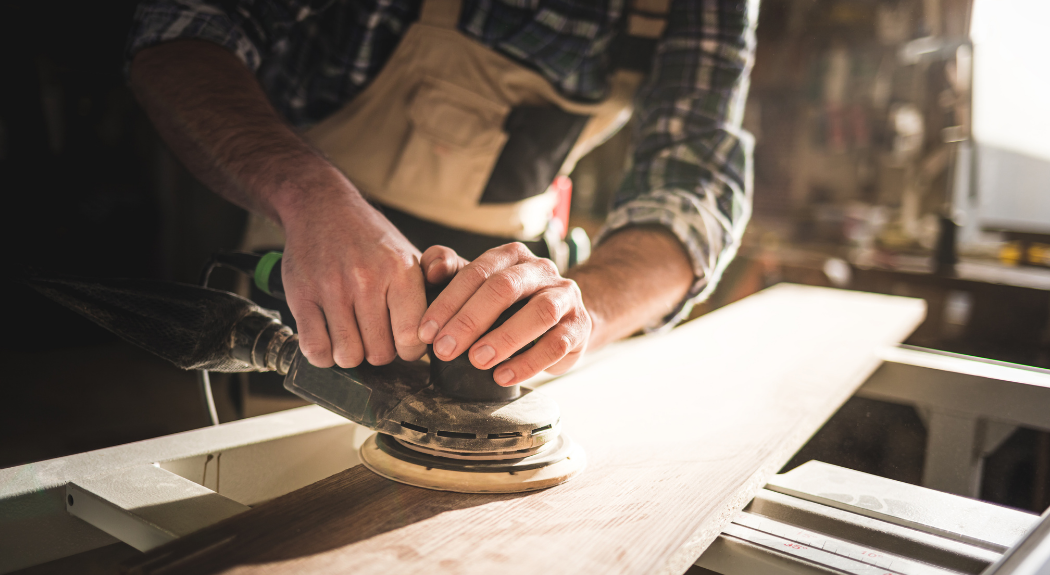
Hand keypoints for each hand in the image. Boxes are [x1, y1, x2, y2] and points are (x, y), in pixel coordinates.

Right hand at [275, 174, 427, 367]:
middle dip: (379, 353)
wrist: (323, 208)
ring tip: (353, 338)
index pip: (412, 337)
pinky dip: (323, 355)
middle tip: (375, 337)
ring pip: (348, 355)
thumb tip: (445, 324)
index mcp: (401, 271)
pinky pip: (315, 348)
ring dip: (351, 355)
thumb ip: (435, 284)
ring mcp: (332, 288)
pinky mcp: (301, 295)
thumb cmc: (372, 240)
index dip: (409, 351)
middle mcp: (367, 279)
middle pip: (379, 353)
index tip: (403, 345)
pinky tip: (329, 341)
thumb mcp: (411, 254)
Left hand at [416, 243, 592, 385]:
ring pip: (539, 313)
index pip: (477, 272)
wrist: (561, 319)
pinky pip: (557, 344)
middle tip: (445, 349)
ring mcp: (565, 296)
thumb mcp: (477, 284)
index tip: (426, 332)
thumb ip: (448, 269)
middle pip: (506, 288)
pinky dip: (528, 363)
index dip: (448, 302)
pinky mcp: (578, 326)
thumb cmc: (509, 304)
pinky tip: (503, 376)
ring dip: (505, 339)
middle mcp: (540, 270)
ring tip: (477, 361)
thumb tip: (432, 269)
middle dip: (471, 320)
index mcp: (511, 255)